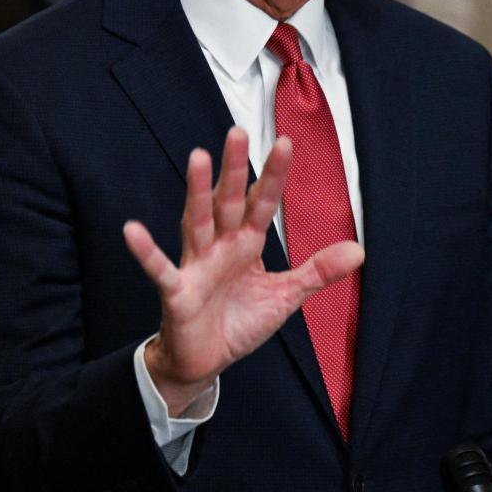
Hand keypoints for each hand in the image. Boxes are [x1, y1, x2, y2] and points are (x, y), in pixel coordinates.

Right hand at [127, 127, 364, 415]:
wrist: (206, 361)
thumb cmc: (239, 320)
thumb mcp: (285, 295)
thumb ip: (317, 270)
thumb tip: (359, 250)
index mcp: (247, 244)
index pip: (263, 203)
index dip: (274, 176)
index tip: (286, 142)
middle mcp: (220, 246)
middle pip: (229, 201)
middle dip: (235, 168)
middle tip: (238, 130)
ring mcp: (197, 265)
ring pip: (197, 221)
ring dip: (196, 191)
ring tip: (197, 156)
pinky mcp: (177, 291)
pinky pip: (160, 269)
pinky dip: (146, 251)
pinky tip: (132, 231)